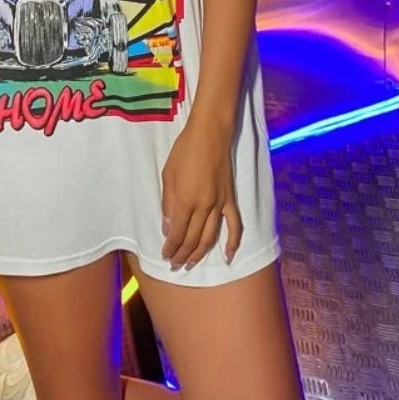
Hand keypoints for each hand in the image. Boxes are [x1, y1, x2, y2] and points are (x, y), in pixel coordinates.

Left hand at [161, 111, 242, 269]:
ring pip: (210, 238)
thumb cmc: (184, 151)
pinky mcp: (230, 200)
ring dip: (199, 254)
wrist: (210, 134)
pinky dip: (233, 243)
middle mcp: (203, 207)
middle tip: (174, 265)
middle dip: (182, 255)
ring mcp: (219, 205)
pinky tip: (228, 256)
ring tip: (190, 264)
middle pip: (192, 240)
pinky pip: (234, 226)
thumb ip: (168, 203)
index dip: (170, 248)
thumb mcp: (168, 175)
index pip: (177, 234)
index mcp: (185, 201)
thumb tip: (168, 227)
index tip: (164, 255)